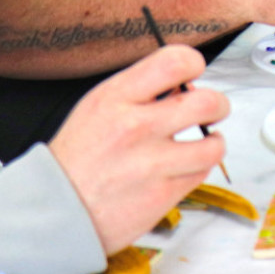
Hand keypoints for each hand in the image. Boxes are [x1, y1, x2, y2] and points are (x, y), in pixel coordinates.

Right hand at [49, 45, 228, 252]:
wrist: (56, 210)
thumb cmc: (79, 157)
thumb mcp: (98, 107)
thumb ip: (139, 90)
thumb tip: (183, 82)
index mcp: (117, 98)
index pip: (174, 62)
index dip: (193, 64)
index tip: (193, 74)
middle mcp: (136, 127)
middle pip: (207, 103)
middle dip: (218, 104)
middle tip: (211, 110)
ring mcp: (151, 164)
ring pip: (213, 145)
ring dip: (214, 142)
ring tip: (204, 143)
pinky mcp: (162, 195)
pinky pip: (201, 174)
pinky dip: (197, 169)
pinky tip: (184, 166)